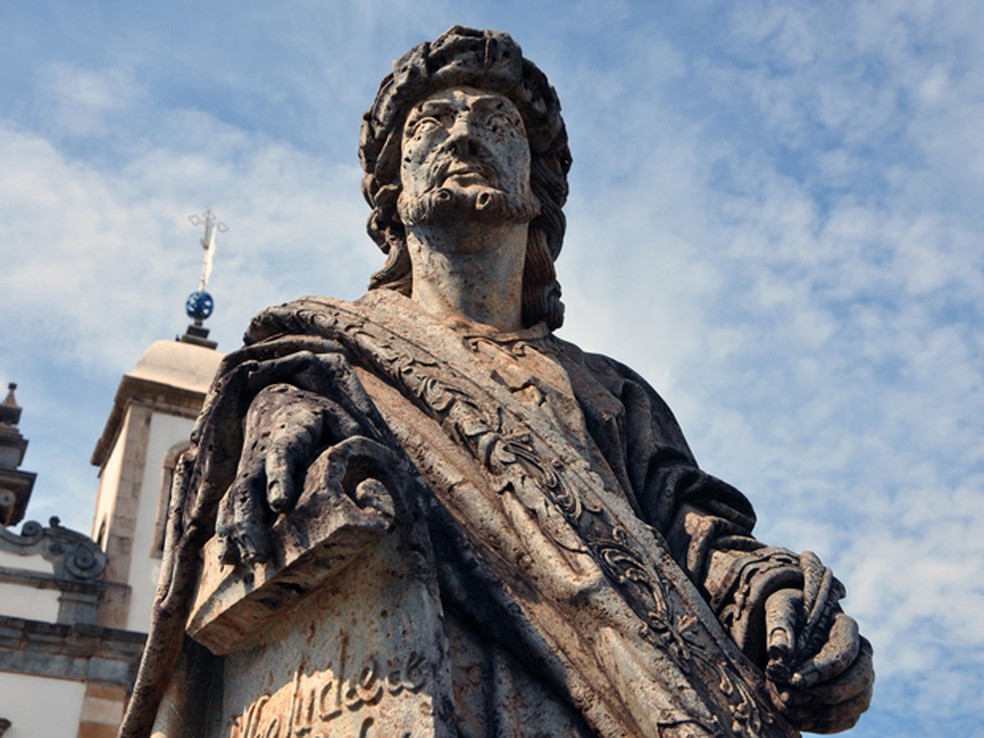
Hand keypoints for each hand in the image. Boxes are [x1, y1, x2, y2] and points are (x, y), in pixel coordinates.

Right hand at [215, 364, 391, 564]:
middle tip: (258, 555)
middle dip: (249, 522)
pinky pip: (228, 505)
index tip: (280, 505)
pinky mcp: (242, 481)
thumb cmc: (315, 416)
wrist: (275, 403)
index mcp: (288, 433)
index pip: (280, 455)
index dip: (279, 479)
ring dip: (234, 532)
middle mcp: (261, 453)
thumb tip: (372, 466)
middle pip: (248, 485)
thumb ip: (351, 437)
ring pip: (234, 499)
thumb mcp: (338, 416)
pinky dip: (225, 531)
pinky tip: (227, 559)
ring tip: (240, 563)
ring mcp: (248, 468)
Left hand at [762, 559, 873, 732]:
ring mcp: (861, 679)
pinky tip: (796, 717)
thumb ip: (779, 625)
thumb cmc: (785, 613)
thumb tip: (779, 651)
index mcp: (846, 627)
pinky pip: (848, 719)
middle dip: (825, 693)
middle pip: (859, 680)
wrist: (786, 630)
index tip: (794, 680)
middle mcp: (861, 654)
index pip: (844, 652)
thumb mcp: (779, 608)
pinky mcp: (853, 700)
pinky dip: (823, 723)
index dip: (821, 669)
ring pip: (858, 703)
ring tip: (788, 706)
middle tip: (790, 697)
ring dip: (824, 711)